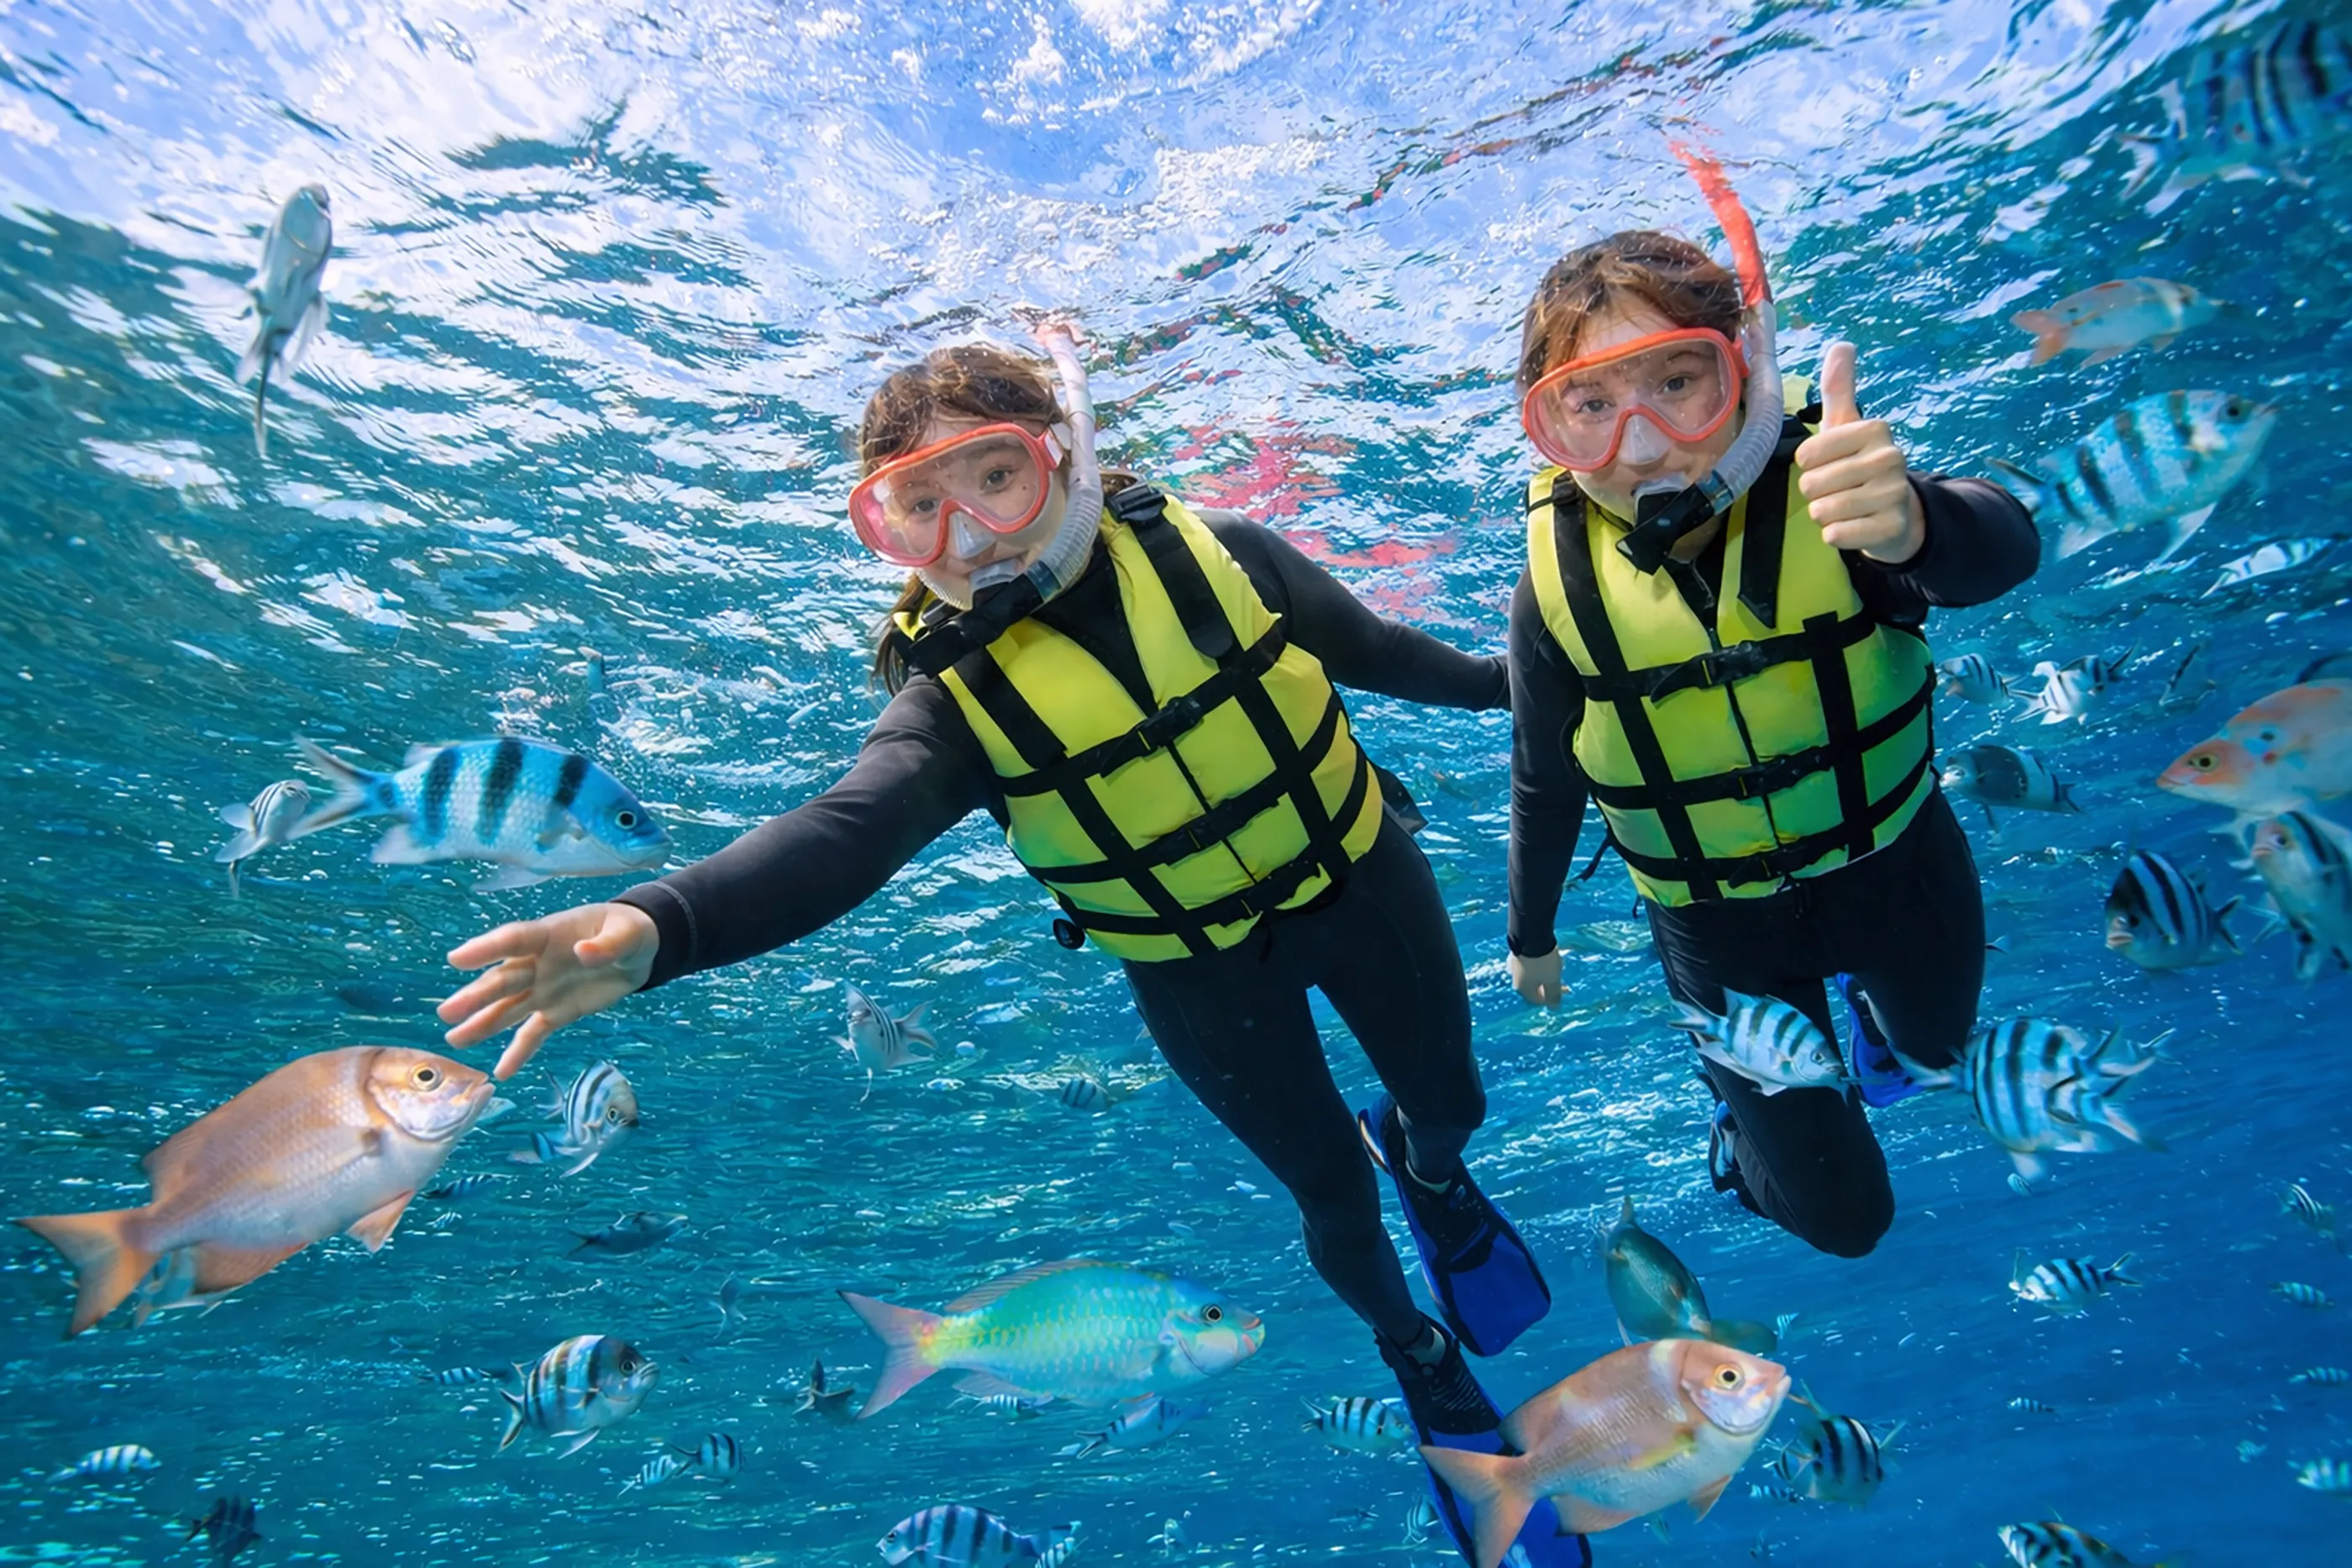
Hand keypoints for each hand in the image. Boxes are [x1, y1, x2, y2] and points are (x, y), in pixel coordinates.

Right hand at [436, 902, 658, 1079]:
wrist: (638, 952)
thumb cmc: (628, 932)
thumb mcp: (628, 933)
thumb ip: (608, 945)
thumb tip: (584, 954)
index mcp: (550, 935)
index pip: (514, 939)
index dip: (487, 948)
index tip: (457, 959)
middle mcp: (538, 963)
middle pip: (504, 979)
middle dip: (477, 996)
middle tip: (447, 1012)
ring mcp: (543, 990)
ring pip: (508, 1008)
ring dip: (483, 1024)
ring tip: (455, 1040)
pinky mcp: (556, 1013)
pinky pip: (533, 1034)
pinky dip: (519, 1053)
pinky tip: (501, 1073)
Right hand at [1508, 946, 1563, 1008]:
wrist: (1531, 935)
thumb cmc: (1543, 962)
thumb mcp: (1552, 980)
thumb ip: (1553, 995)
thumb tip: (1554, 1008)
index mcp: (1523, 988)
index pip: (1537, 1000)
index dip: (1551, 998)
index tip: (1564, 989)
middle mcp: (1515, 978)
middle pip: (1533, 987)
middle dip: (1547, 985)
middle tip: (1560, 979)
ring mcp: (1513, 964)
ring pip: (1529, 974)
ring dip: (1541, 974)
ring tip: (1552, 968)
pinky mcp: (1515, 952)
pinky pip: (1527, 963)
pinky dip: (1536, 964)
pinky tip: (1542, 958)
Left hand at [1793, 341, 1924, 563]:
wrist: (1898, 515)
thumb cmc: (1861, 466)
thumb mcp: (1847, 426)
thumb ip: (1839, 389)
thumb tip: (1842, 344)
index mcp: (1875, 429)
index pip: (1805, 455)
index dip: (1809, 466)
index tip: (1831, 464)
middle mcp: (1890, 457)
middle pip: (1811, 485)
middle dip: (1817, 493)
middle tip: (1841, 490)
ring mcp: (1894, 494)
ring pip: (1822, 511)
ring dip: (1826, 515)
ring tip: (1848, 508)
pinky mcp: (1891, 527)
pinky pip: (1836, 535)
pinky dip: (1837, 535)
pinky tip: (1856, 526)